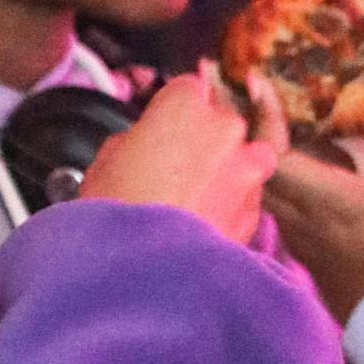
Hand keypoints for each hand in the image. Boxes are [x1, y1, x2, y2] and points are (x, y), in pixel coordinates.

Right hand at [75, 68, 276, 245]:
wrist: (142, 275)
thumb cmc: (115, 213)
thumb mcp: (106, 160)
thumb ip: (138, 138)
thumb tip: (146, 144)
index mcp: (184, 103)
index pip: (188, 88)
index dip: (174, 110)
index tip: (164, 127)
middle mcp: (225, 127)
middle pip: (220, 121)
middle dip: (203, 139)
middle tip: (173, 169)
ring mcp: (247, 168)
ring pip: (243, 157)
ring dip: (226, 170)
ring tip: (194, 198)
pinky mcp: (257, 208)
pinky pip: (247, 195)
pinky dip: (233, 205)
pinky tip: (204, 224)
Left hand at [263, 77, 363, 324]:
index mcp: (331, 200)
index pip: (275, 153)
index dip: (261, 116)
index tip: (254, 81)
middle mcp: (304, 220)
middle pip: (252, 169)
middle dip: (244, 129)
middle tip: (239, 94)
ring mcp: (298, 242)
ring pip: (259, 192)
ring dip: (253, 157)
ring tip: (252, 122)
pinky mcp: (303, 257)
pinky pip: (274, 211)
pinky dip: (270, 184)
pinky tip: (280, 168)